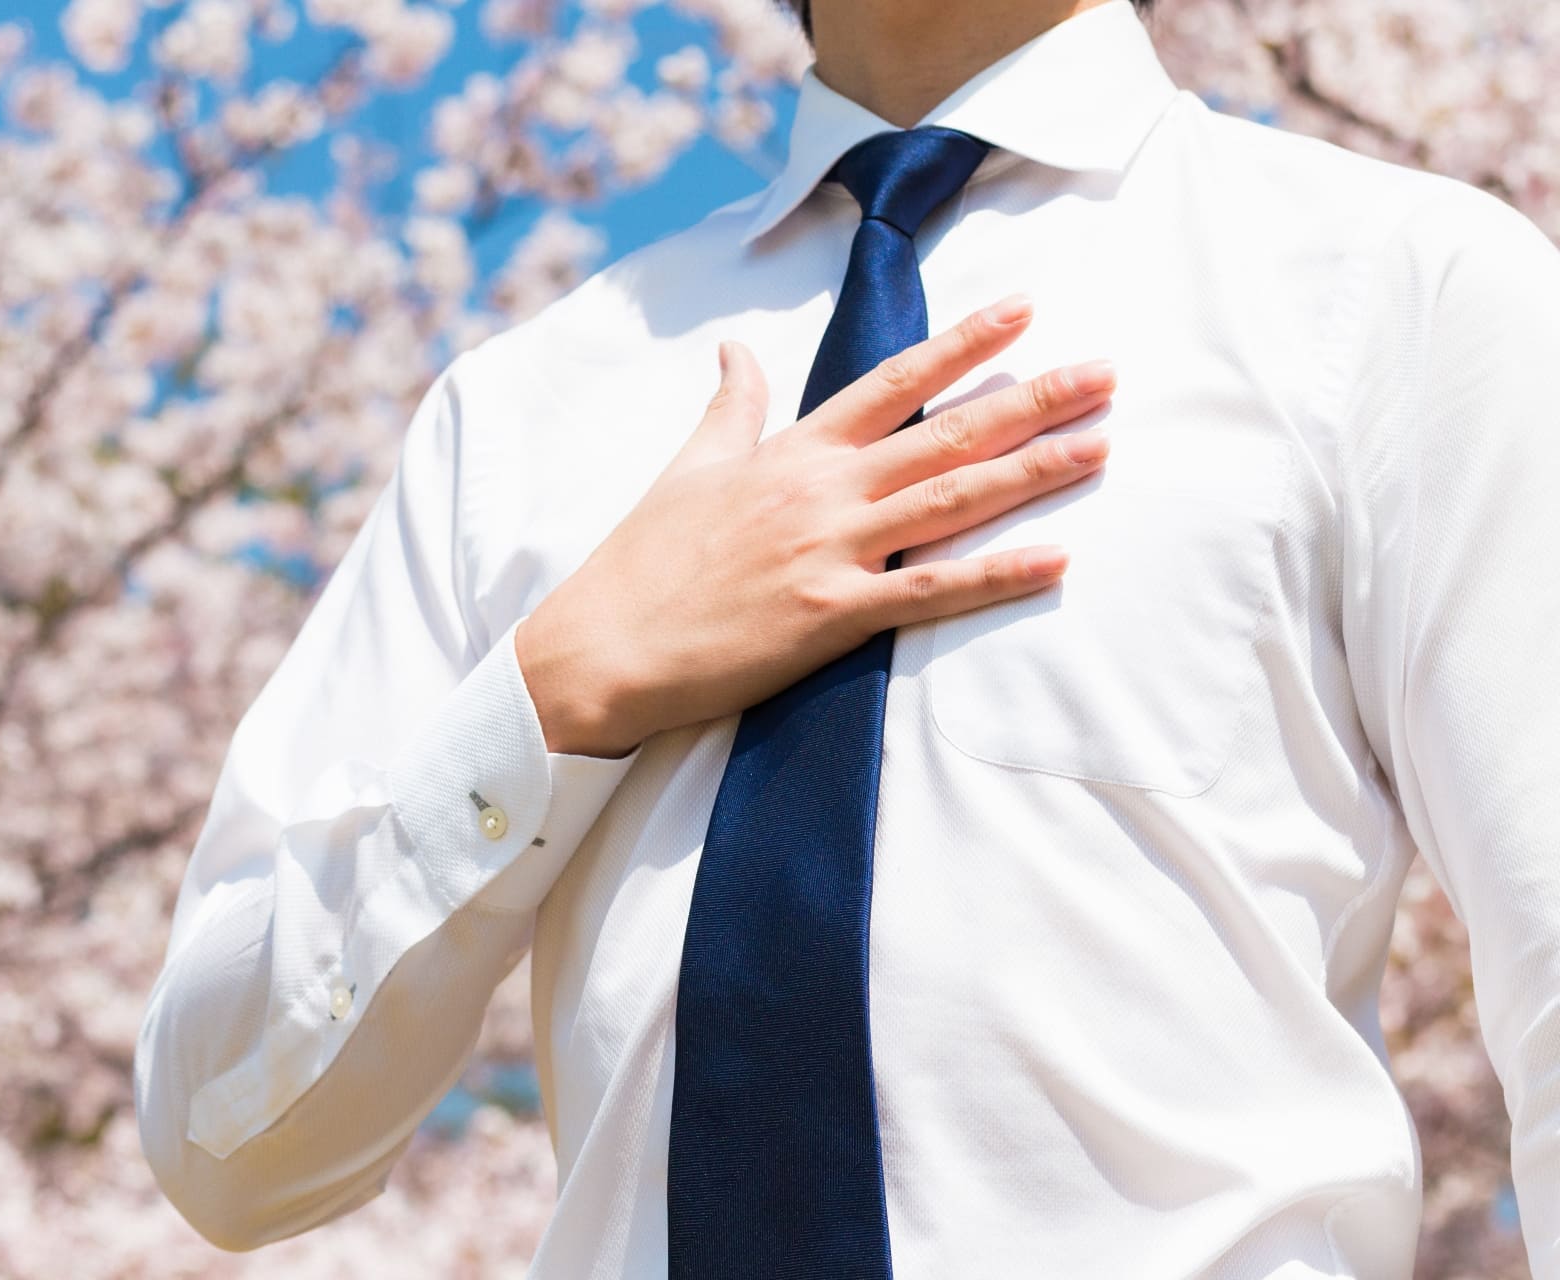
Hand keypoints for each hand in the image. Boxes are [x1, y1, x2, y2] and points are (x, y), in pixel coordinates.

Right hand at [515, 293, 1112, 758]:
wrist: (603, 647)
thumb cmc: (643, 561)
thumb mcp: (690, 466)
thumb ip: (730, 405)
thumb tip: (736, 348)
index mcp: (791, 451)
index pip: (893, 381)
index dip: (963, 343)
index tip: (1024, 308)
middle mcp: (821, 490)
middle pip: (945, 434)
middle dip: (1031, 399)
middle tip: (1104, 374)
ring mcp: (829, 550)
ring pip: (951, 501)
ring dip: (1032, 472)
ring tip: (1100, 446)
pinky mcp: (831, 615)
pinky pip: (930, 594)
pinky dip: (994, 577)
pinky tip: (1054, 560)